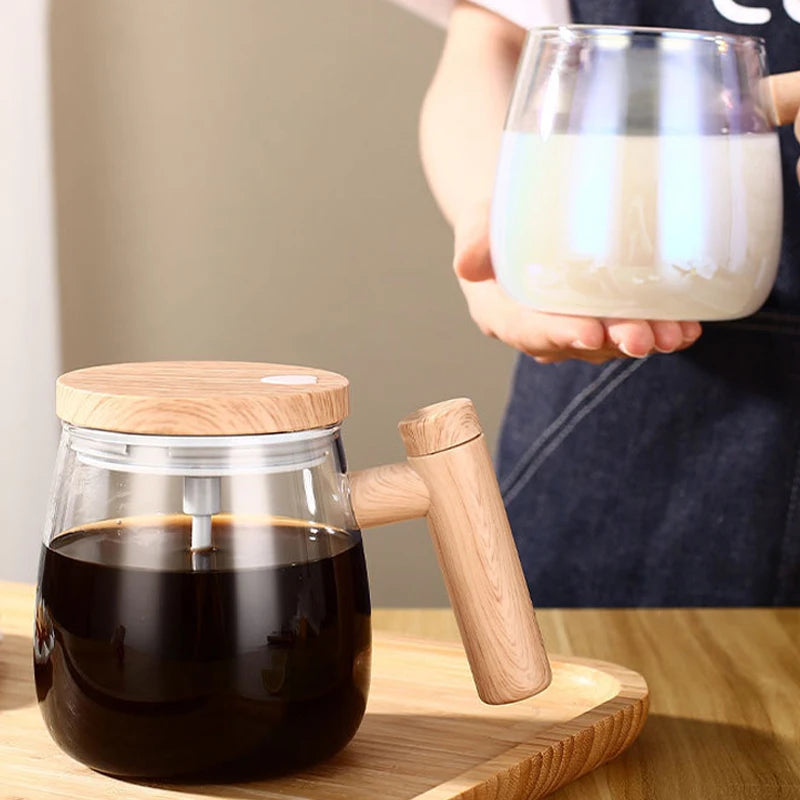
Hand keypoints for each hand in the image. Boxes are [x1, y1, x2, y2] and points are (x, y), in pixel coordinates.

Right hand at [454, 207, 701, 364]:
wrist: (520, 220)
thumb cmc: (498, 220)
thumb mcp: (478, 222)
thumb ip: (475, 240)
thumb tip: (467, 263)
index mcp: (502, 314)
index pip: (527, 330)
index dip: (558, 334)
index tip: (588, 332)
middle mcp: (539, 329)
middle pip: (575, 343)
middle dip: (611, 342)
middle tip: (640, 338)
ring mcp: (572, 326)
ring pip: (608, 342)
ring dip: (642, 340)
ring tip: (673, 335)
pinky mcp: (601, 318)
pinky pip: (629, 330)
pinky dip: (659, 331)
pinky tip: (687, 328)